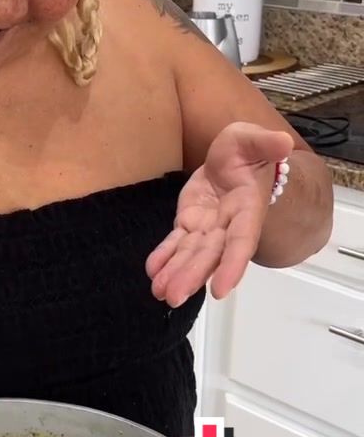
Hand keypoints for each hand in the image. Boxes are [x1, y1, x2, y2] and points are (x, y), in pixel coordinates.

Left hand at [146, 122, 294, 306]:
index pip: (240, 241)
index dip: (231, 265)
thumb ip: (266, 143)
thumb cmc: (245, 149)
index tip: (220, 289)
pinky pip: (176, 242)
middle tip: (174, 297)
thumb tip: (284, 143)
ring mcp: (207, 226)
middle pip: (210, 254)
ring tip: (160, 293)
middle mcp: (227, 225)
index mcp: (247, 209)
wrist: (232, 156)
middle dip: (192, 276)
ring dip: (176, 273)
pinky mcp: (189, 222)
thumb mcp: (251, 138)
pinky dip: (164, 256)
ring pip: (191, 253)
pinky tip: (153, 271)